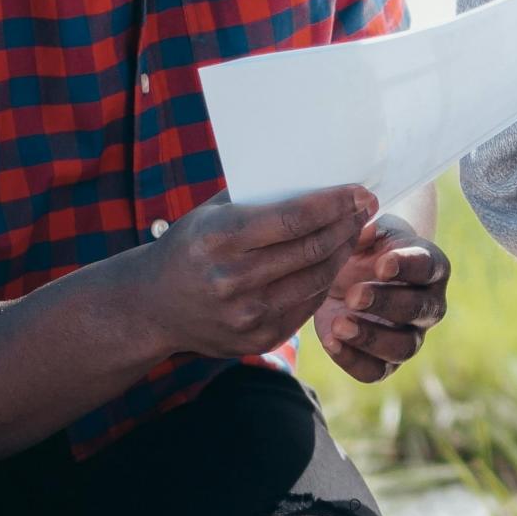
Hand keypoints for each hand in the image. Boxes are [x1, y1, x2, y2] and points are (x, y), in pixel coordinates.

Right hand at [136, 187, 379, 361]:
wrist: (151, 307)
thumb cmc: (188, 247)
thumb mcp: (210, 214)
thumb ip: (256, 197)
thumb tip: (316, 176)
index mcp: (218, 238)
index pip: (294, 219)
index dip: (334, 204)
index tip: (359, 191)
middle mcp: (231, 279)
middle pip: (311, 248)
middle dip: (347, 224)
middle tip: (366, 207)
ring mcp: (245, 315)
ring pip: (316, 279)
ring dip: (342, 252)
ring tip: (354, 231)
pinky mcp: (256, 339)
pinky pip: (306, 306)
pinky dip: (324, 282)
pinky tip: (332, 262)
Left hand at [312, 214, 450, 383]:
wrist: (349, 277)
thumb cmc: (363, 250)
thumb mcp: (364, 234)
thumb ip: (362, 232)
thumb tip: (363, 231)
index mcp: (430, 266)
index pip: (428, 267)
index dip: (408, 267)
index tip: (381, 265)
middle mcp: (429, 304)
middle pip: (419, 310)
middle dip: (385, 303)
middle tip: (353, 295)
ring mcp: (411, 336)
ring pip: (403, 347)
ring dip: (370, 338)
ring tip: (339, 324)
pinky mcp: (386, 361)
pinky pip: (376, 371)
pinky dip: (353, 360)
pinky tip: (330, 341)